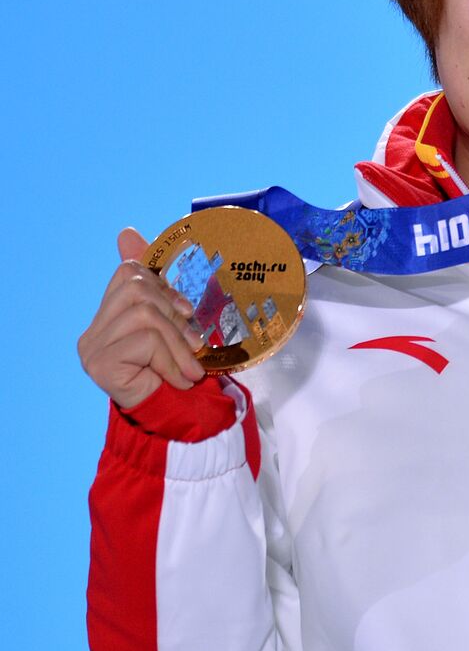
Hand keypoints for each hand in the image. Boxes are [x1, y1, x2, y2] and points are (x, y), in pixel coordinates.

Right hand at [77, 228, 205, 409]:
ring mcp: (92, 347)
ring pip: (145, 314)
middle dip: (175, 313)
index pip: (129, 273)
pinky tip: (179, 378)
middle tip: (194, 343)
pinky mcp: (99, 363)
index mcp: (109, 316)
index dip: (162, 283)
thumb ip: (157, 286)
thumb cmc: (178, 370)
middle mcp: (93, 330)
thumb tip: (126, 232)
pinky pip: (145, 340)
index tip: (186, 308)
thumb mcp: (175, 323)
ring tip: (191, 366)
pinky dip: (171, 358)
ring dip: (178, 341)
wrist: (175, 418)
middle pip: (137, 289)